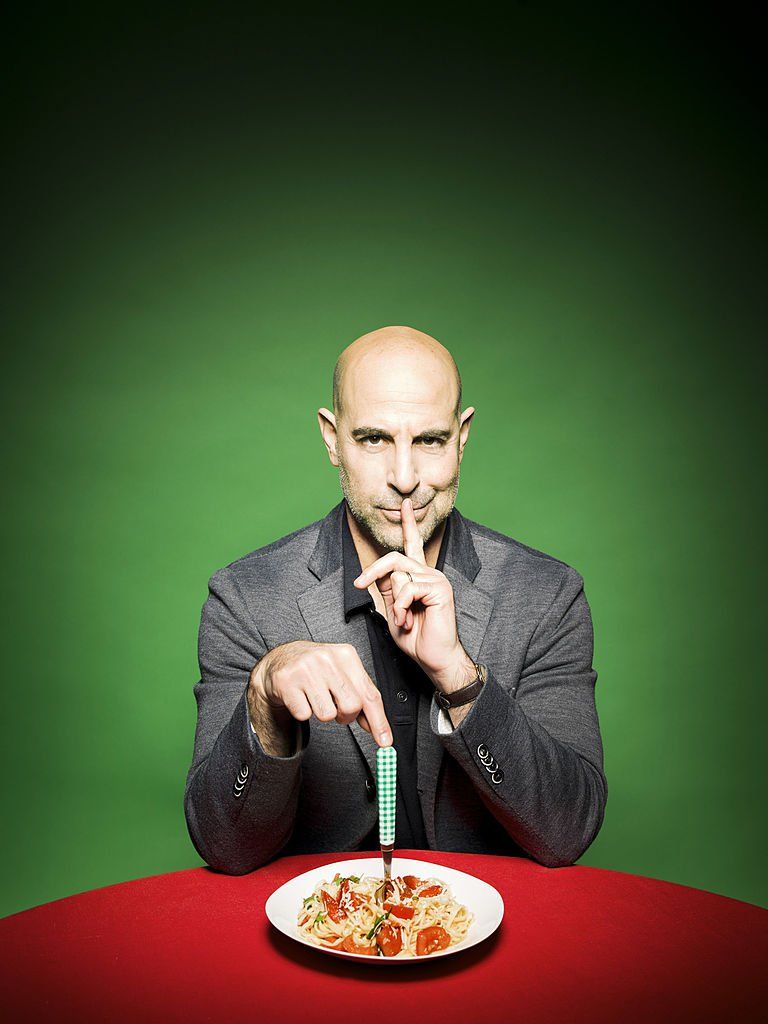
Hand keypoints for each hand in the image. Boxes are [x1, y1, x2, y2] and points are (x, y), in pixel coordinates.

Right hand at [248, 640, 392, 745]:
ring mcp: (306, 669)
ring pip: (327, 714)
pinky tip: (301, 697)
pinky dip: (303, 712)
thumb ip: (360, 697)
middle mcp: (327, 659)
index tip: (385, 741)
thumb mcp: (342, 675)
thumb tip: (375, 727)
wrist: (281, 660)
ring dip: (323, 714)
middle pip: (352, 706)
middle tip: (336, 707)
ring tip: (316, 698)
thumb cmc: (316, 669)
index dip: (379, 721)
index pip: (369, 694)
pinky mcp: (287, 682)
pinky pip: (304, 714)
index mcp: (346, 655)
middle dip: (346, 716)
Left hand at [353, 497, 468, 682]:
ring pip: (399, 575)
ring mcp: (436, 579)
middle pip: (394, 558)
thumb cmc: (416, 639)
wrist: (434, 659)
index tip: (405, 503)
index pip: (412, 545)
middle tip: (358, 583)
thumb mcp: (394, 611)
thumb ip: (389, 590)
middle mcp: (429, 573)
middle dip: (373, 571)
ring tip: (402, 620)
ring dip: (394, 603)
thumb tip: (382, 575)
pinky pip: (408, 588)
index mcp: (419, 576)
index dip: (408, 524)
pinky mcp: (440, 588)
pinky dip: (401, 608)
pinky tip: (409, 620)